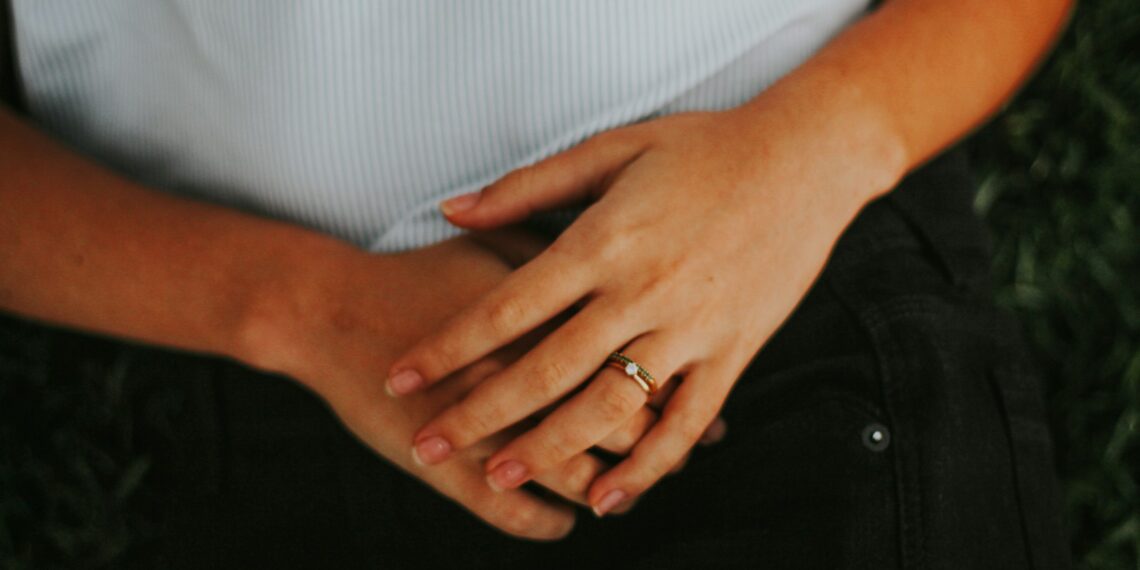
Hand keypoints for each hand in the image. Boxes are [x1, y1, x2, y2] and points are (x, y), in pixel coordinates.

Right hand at [246, 232, 669, 537]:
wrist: (328, 307)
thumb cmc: (420, 270)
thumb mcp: (499, 244)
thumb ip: (565, 257)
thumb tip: (625, 266)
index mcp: (548, 319)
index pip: (634, 365)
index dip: (676, 391)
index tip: (698, 400)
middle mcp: (525, 378)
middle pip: (618, 425)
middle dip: (661, 447)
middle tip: (685, 452)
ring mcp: (485, 428)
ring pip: (574, 477)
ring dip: (610, 492)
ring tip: (628, 493)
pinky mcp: (444, 465)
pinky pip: (507, 512)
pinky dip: (543, 524)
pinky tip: (564, 523)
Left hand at [386, 105, 891, 514]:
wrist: (807, 159)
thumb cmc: (704, 148)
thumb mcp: (612, 149)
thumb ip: (528, 186)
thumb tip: (451, 210)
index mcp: (605, 240)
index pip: (508, 306)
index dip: (449, 347)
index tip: (402, 376)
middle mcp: (642, 291)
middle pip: (545, 368)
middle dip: (478, 413)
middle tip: (426, 446)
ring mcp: (691, 327)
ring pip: (609, 406)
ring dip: (549, 449)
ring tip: (496, 476)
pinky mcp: (733, 351)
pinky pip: (687, 423)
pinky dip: (648, 467)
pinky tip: (608, 500)